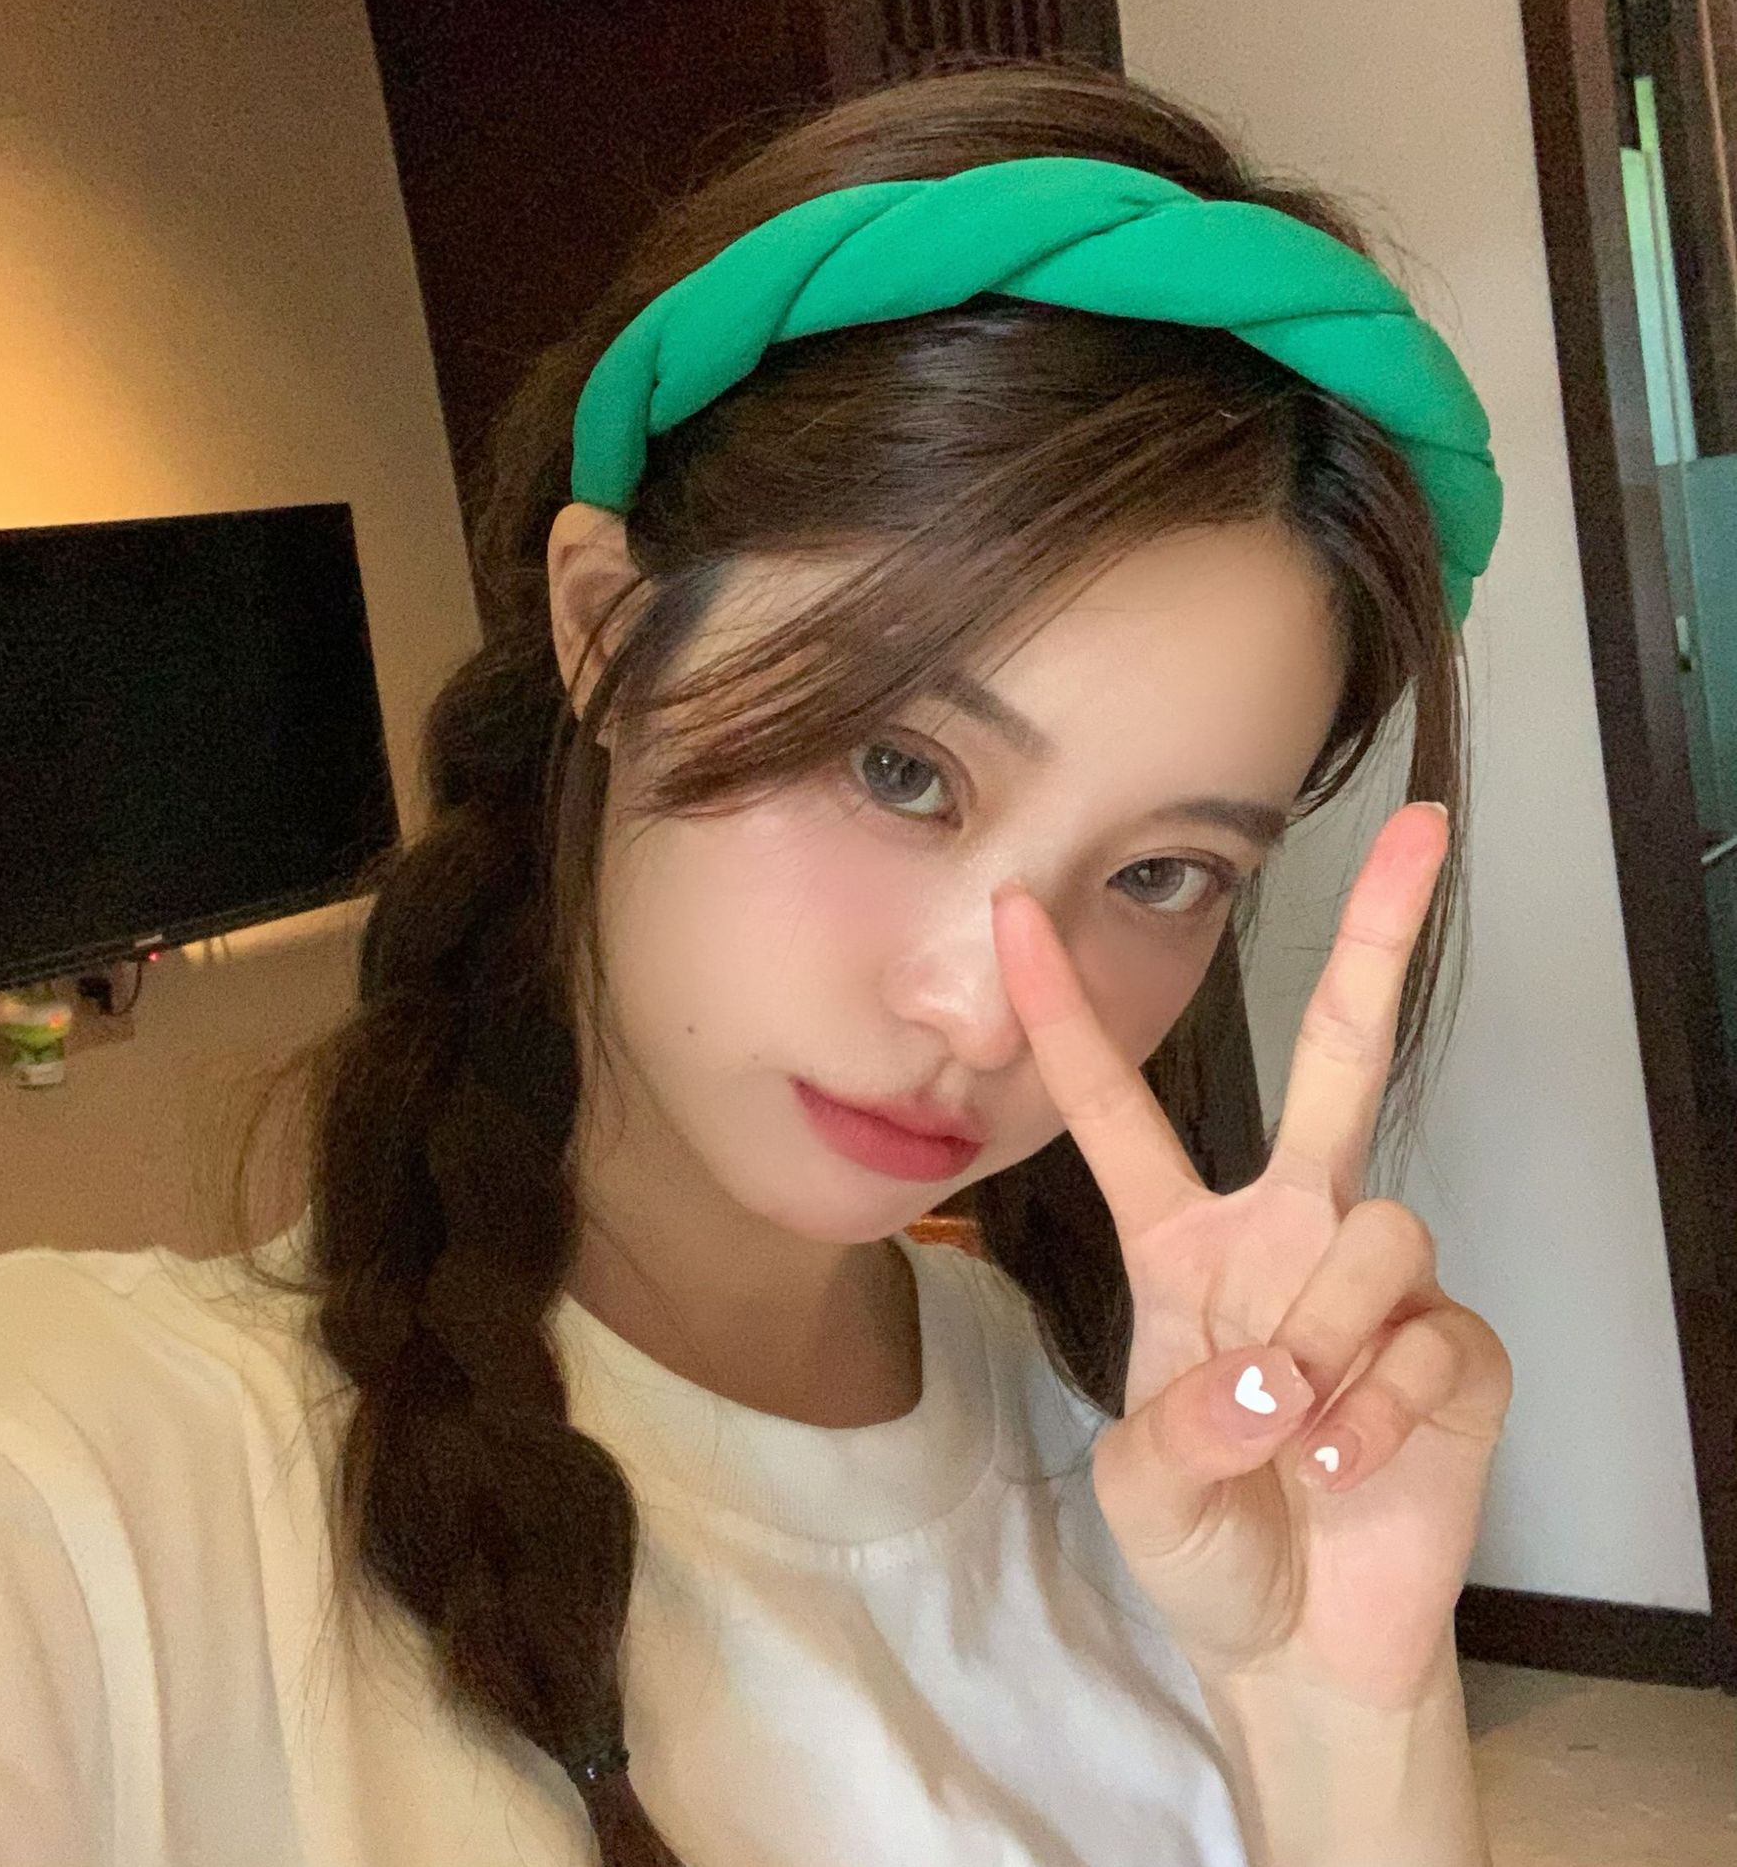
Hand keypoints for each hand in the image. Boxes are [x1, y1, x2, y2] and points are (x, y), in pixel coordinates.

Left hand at [990, 803, 1512, 1714]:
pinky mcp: (1456, 1347)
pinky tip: (1347, 1471)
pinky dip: (1374, 1419)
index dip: (1063, 1016)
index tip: (1012, 915)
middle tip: (1421, 827)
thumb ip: (1175, 1434)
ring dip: (1321, 1344)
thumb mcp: (1140, 1491)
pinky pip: (1425, 1339)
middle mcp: (1288, 1230)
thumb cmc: (1208, 1540)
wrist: (1303, 1640)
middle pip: (1339, 1058)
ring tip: (1291, 1438)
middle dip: (1377, 940)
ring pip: (1374, 1228)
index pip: (1118, 1110)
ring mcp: (1377, 1283)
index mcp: (1184, 1240)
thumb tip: (1267, 1385)